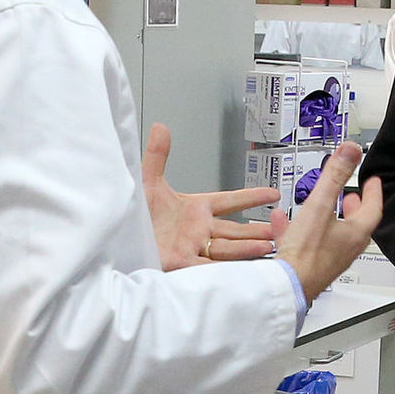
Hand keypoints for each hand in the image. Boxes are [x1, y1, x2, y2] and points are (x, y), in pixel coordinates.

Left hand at [142, 122, 279, 270]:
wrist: (114, 240)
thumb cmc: (132, 216)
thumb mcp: (147, 183)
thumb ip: (157, 156)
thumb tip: (161, 126)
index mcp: (194, 209)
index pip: (229, 201)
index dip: (251, 197)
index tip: (273, 194)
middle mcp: (198, 230)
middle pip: (235, 229)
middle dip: (257, 229)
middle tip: (280, 229)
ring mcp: (193, 248)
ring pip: (229, 247)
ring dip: (249, 246)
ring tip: (271, 244)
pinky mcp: (184, 265)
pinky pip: (212, 266)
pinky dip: (231, 267)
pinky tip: (248, 265)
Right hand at [275, 144, 380, 301]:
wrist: (286, 286)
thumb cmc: (306, 254)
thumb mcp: (320, 205)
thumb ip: (335, 176)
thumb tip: (350, 150)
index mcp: (354, 234)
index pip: (373, 209)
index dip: (373, 192)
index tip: (373, 182)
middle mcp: (345, 249)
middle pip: (355, 224)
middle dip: (353, 206)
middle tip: (351, 196)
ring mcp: (328, 259)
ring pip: (331, 234)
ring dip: (328, 217)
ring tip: (321, 207)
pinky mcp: (309, 267)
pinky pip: (306, 244)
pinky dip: (299, 230)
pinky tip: (283, 224)